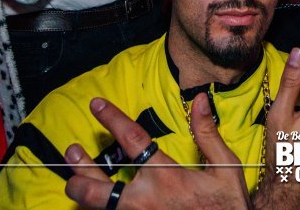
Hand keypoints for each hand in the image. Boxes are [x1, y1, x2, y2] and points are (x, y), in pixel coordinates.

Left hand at [64, 95, 249, 209]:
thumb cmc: (229, 206)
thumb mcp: (226, 167)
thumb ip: (208, 133)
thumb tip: (198, 100)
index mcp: (167, 176)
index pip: (132, 139)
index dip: (111, 118)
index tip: (97, 105)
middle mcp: (146, 200)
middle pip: (98, 186)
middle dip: (81, 168)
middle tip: (72, 151)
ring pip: (98, 207)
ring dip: (81, 190)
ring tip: (71, 179)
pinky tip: (96, 204)